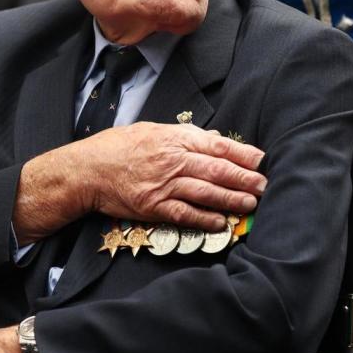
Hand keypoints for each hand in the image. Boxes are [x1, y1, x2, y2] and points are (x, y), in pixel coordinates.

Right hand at [83, 123, 264, 229]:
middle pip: (217, 170)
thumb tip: (212, 138)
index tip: (261, 160)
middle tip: (264, 185)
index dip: (242, 154)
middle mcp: (172, 160)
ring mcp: (163, 185)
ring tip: (250, 203)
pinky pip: (185, 215)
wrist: (88, 169)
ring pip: (205, 192)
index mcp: (173, 138)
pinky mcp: (154, 207)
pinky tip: (221, 222)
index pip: (216, 145)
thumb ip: (183, 135)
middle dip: (244, 178)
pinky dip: (205, 219)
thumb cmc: (117, 147)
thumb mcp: (151, 130)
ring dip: (231, 199)